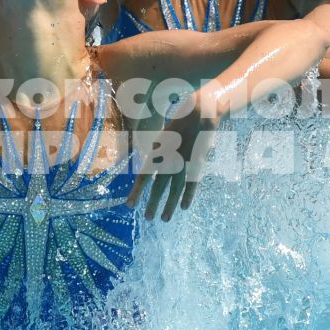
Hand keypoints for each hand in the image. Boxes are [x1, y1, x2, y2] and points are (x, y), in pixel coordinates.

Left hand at [128, 91, 218, 221]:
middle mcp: (169, 159)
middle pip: (158, 185)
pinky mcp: (198, 163)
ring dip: (169, 205)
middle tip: (148, 218)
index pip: (144, 175)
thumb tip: (152, 152)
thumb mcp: (165, 133)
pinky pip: (192, 183)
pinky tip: (184, 207)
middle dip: (153, 203)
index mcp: (158, 152)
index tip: (129, 205)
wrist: (200, 111)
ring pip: (174, 188)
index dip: (137, 191)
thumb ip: (159, 147)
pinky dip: (188, 195)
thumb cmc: (181, 120)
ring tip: (164, 219)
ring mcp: (184, 162)